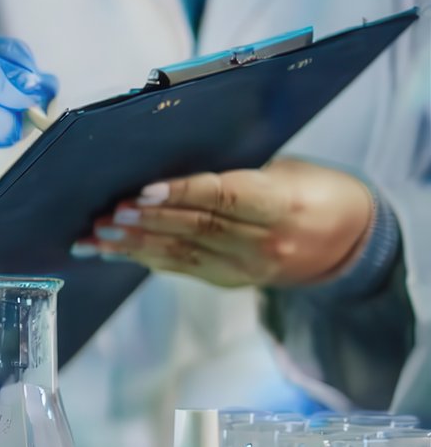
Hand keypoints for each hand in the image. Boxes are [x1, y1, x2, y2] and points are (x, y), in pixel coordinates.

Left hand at [75, 158, 375, 287]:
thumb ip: (236, 173)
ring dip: (133, 246)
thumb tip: (170, 165)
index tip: (141, 191)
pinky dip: (146, 258)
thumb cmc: (314, 190)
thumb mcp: (287, 170)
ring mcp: (247, 268)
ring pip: (182, 255)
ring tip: (96, 237)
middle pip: (196, 229)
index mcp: (282, 205)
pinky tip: (114, 252)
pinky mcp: (232, 282)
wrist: (350, 240)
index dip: (180, 194)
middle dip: (145, 223)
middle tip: (105, 215)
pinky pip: (183, 268)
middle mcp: (264, 242)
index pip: (223, 198)